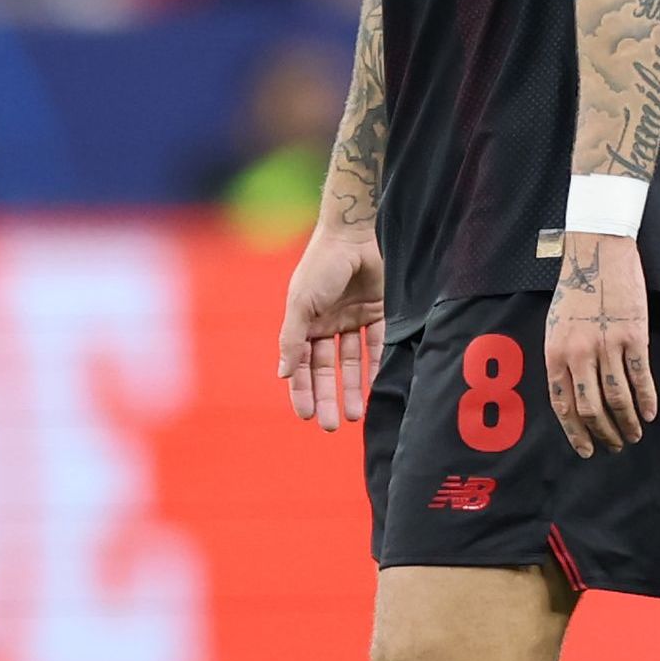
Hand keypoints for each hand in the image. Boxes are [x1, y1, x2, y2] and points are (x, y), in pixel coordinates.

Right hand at [275, 218, 382, 429]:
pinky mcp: (376, 312)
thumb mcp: (301, 304)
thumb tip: (282, 374)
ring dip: (353, 387)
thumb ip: (292, 339)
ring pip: (351, 362)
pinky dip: (376, 365)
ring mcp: (351, 319)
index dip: (302, 390)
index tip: (306, 416)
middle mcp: (327, 325)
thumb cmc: (320, 266)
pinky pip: (376, 345)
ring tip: (355, 415)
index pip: (300, 364)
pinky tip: (377, 388)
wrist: (353, 235)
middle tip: (333, 426)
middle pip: (326, 369)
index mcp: (304, 323)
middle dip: (328, 396)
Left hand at [545, 229, 658, 454]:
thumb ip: (561, 360)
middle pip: (591, 408)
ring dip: (627, 423)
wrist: (598, 253)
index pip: (563, 405)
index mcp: (555, 352)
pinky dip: (646, 400)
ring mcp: (607, 345)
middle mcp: (578, 353)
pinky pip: (640, 377)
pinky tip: (650, 413)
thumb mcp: (555, 326)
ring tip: (634, 434)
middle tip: (615, 445)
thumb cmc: (575, 290)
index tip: (586, 449)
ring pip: (618, 398)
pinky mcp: (634, 336)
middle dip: (604, 434)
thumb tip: (571, 396)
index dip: (575, 432)